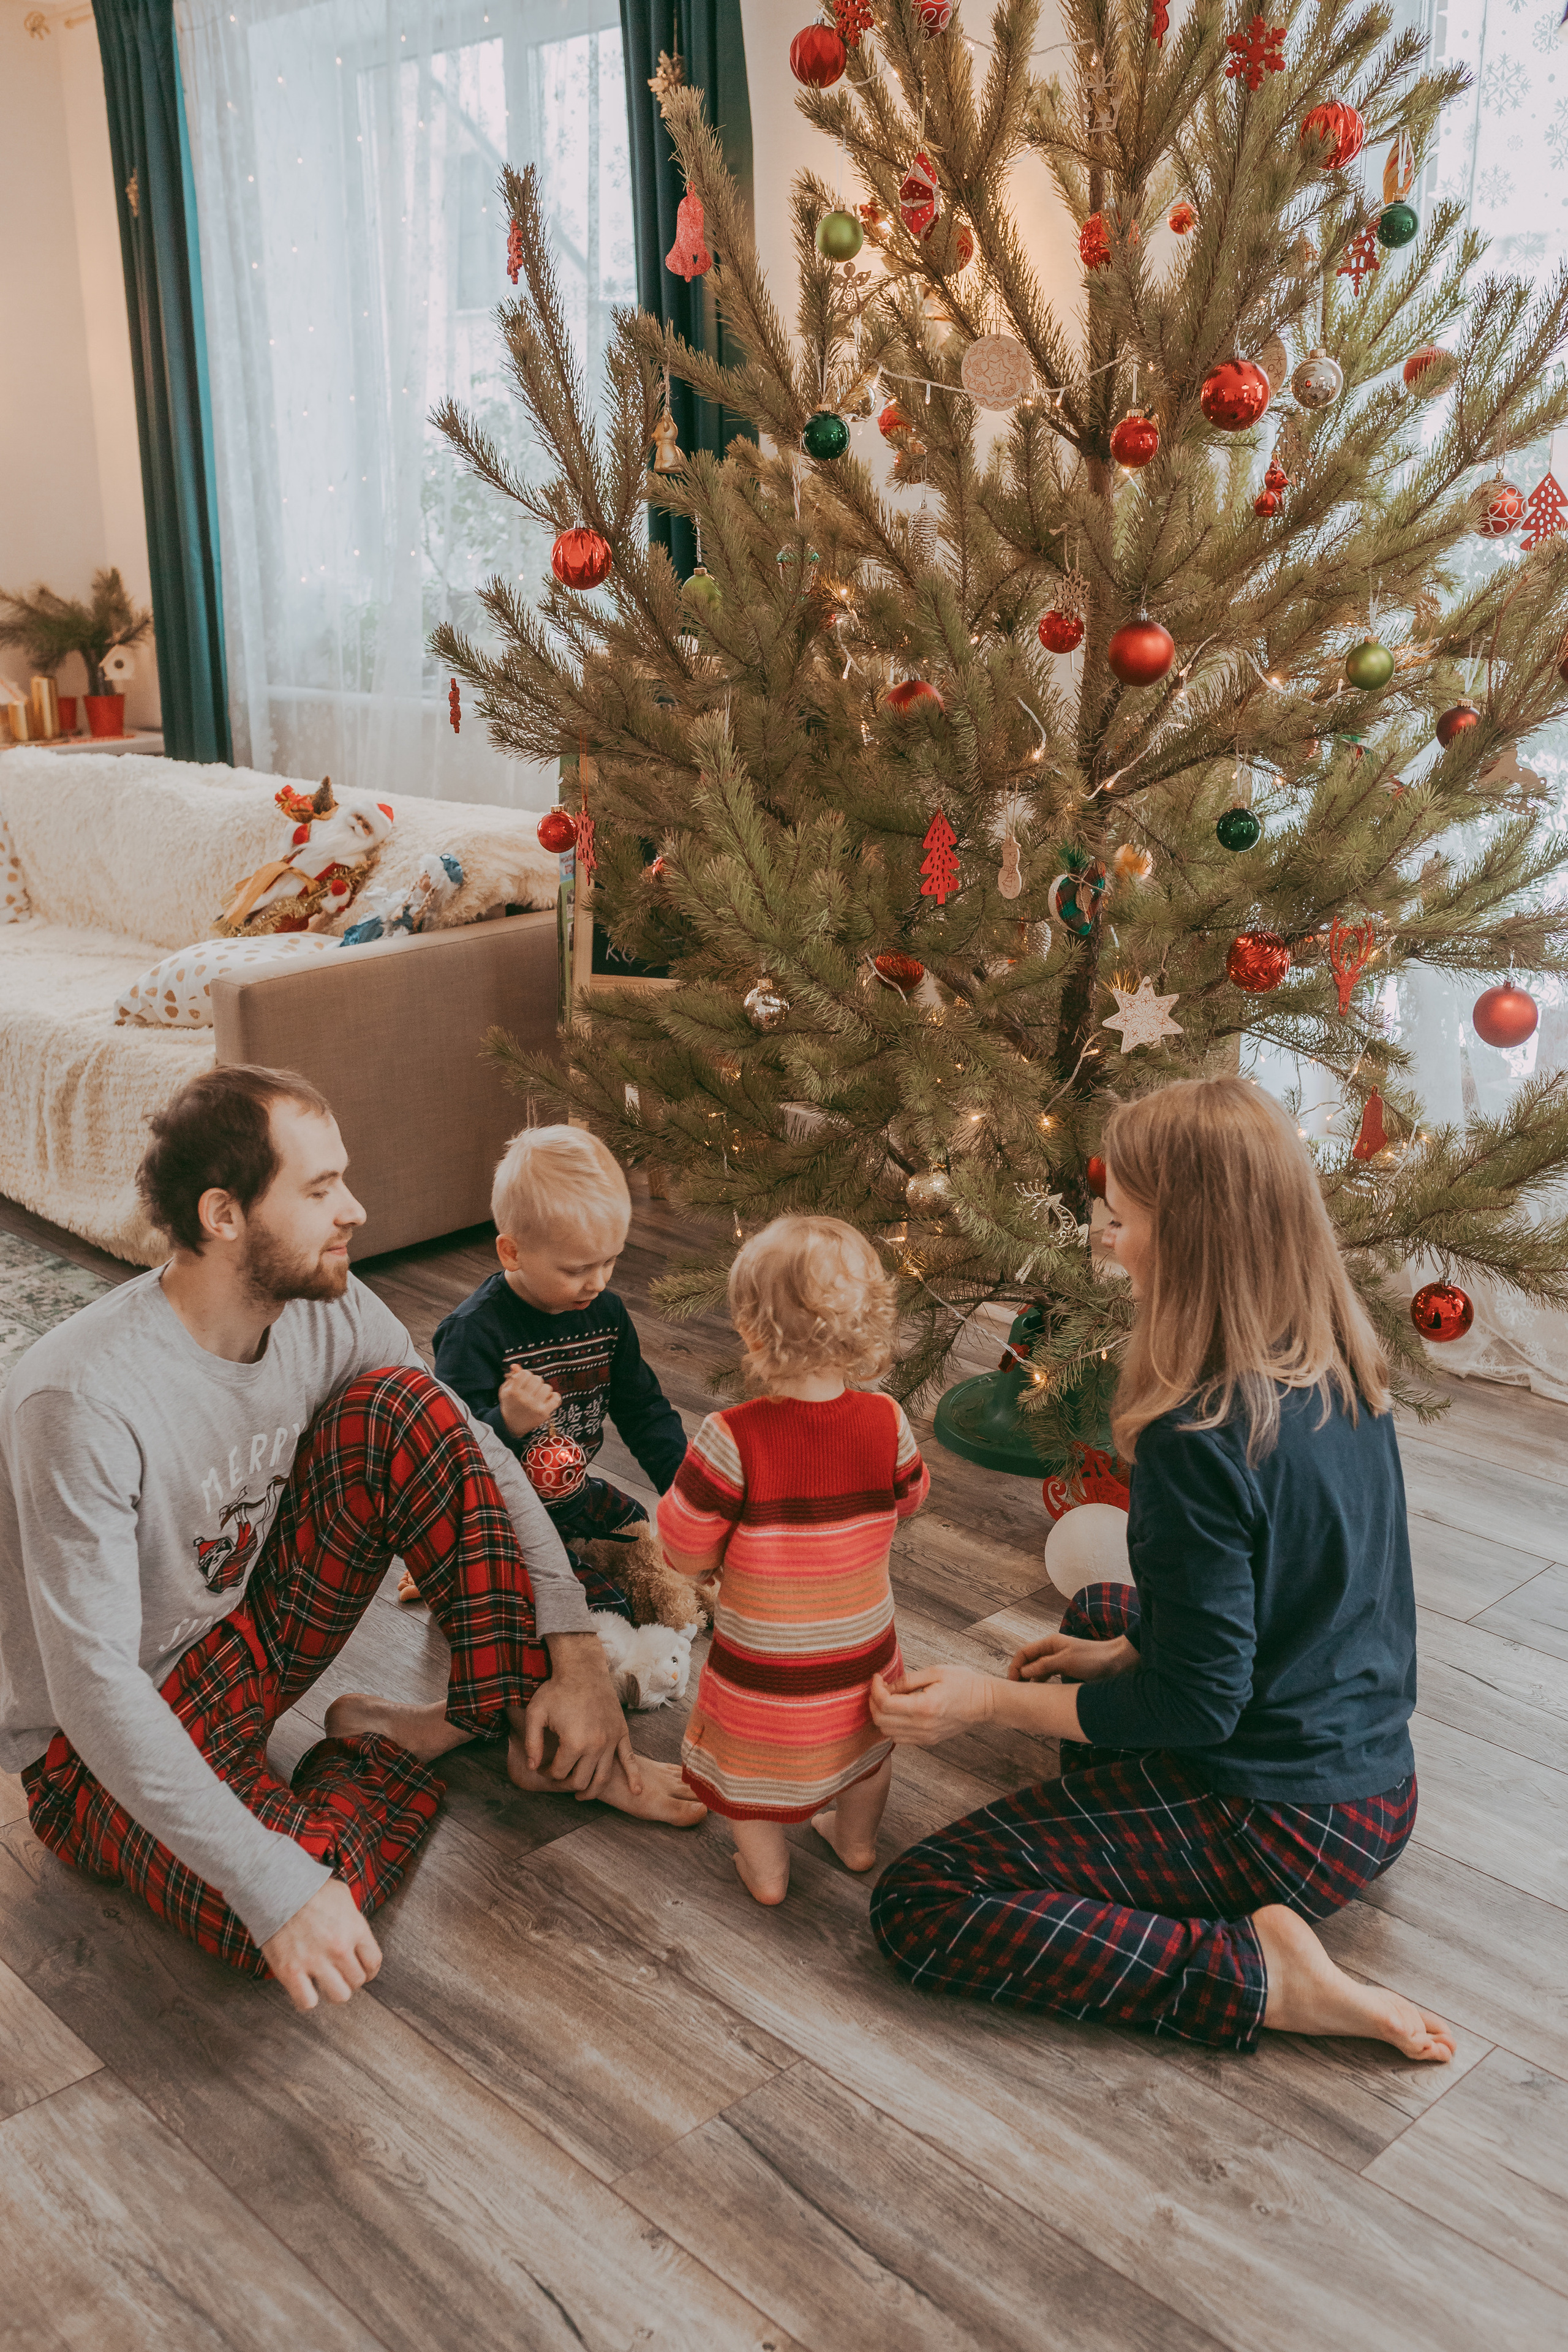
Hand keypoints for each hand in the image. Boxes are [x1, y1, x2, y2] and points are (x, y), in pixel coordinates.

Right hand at [261, 1877, 381, 2011]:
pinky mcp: (291, 1972)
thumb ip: (354, 1919)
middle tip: (340, 1973)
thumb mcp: (343, 1896)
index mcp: (355, 1929)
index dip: (369, 1969)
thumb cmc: (310, 1889)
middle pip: (357, 1981)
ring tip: (325, 1982)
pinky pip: (307, 2002)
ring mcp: (315, 1962)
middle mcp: (339, 1948)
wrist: (276, 1888)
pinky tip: (305, 1987)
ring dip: (333, 1991)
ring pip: (339, 1996)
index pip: (374, 1962)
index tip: (362, 1969)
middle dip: (350, 1978)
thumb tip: (357, 1936)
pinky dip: (307, 1999)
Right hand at [499, 1364, 562, 1437]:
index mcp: (512, 1391)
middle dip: (535, 1383)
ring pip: (547, 1387)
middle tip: (531, 1390)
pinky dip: (554, 1397)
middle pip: (537, 1379)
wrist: (511, 1425)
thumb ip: (512, 1376)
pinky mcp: (544, 1413)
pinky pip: (556, 1398)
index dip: (526, 1376)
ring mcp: (534, 1406)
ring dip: (543, 1390)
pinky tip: (547, 1400)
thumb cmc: (510, 1404)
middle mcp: (523, 1398)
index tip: (524, 1382)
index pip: (525, 1373)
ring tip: (537, 1396)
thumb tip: (515, 1365)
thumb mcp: (506, 1390)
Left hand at [524, 1631, 639, 1798]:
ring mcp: (611, 1740)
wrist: (583, 1669)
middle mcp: (595, 1745)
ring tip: (580, 1796)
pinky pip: (629, 1760)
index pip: (559, 1773)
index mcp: (573, 1743)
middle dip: (565, 1784)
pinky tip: (636, 1792)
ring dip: (591, 1791)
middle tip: (558, 1777)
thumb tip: (533, 1768)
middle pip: (580, 1780)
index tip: (543, 1767)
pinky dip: (633, 1777)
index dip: (547, 1773)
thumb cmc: (556, 1690)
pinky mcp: (621, 1733)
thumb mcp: (535, 1714)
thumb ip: (532, 1744)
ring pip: (602, 1778)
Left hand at [869, 1663, 994, 1746]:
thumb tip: (886, 1686)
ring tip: (887, 1698)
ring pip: (887, 1733)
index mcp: (924, 1707)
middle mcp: (922, 1726)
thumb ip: (907, 1680)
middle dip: (873, 1702)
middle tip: (879, 1687)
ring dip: (881, 1715)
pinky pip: (900, 1738)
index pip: (885, 1704)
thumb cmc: (963, 1683)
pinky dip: (892, 1726)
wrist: (984, 1702)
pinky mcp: (928, 1741)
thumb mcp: (935, 1672)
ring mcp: (925, 1736)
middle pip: (881, 1721)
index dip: (875, 1689)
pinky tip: (897, 1711)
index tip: (877, 1677)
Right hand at [1008, 1631, 1136, 1683]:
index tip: (1012, 1683)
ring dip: (1030, 1680)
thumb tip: (1023, 1672)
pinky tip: (1041, 1693)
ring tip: (1026, 1695)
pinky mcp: (1067, 1669)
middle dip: (1020, 1674)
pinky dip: (1042, 1683)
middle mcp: (1052, 1650)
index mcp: (1050, 1643)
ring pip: (1038, 1670)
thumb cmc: (1093, 1658)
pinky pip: (1048, 1675)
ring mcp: (1060, 1660)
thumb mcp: (1066, 1662)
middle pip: (1029, 1661)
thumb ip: (1044, 1666)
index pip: (1024, 1652)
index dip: (1015, 1666)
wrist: (1118, 1662)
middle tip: (1016, 1692)